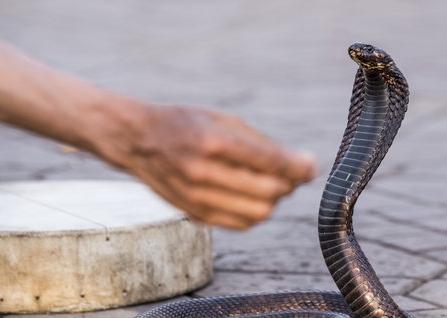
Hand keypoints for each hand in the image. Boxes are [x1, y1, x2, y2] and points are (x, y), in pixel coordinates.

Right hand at [92, 102, 316, 229]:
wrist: (136, 140)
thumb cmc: (183, 123)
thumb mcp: (221, 118)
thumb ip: (261, 142)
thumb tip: (301, 164)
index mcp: (213, 141)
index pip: (272, 162)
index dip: (300, 166)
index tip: (310, 165)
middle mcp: (204, 172)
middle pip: (269, 193)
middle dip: (288, 184)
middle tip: (288, 173)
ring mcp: (196, 197)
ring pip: (257, 214)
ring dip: (272, 200)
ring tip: (266, 183)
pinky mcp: (193, 213)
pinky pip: (239, 223)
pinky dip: (253, 212)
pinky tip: (248, 194)